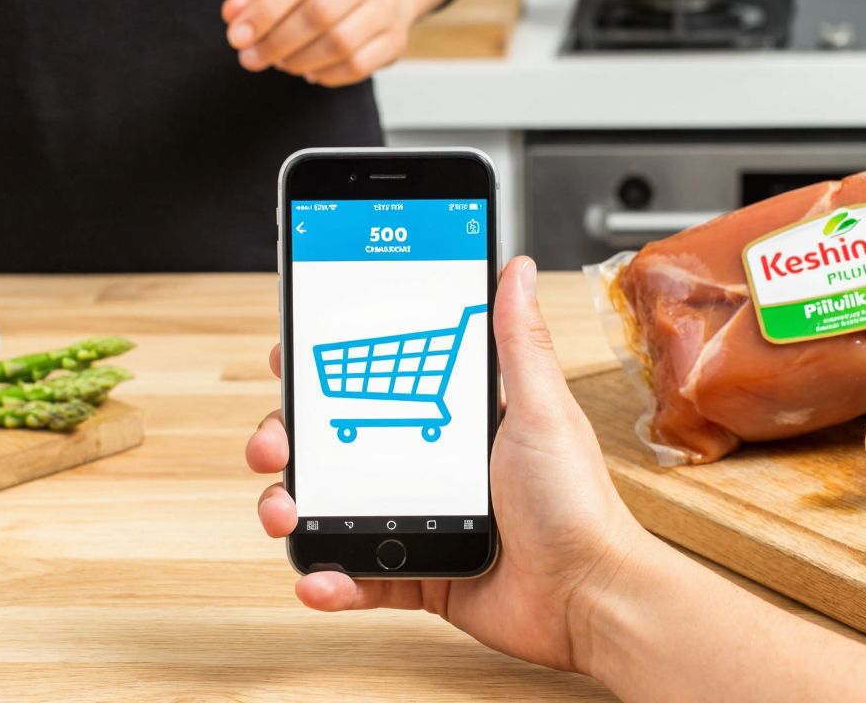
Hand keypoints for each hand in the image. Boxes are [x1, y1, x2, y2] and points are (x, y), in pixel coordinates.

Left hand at [221, 0, 411, 87]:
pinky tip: (311, 70)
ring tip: (282, 63)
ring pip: (339, 43)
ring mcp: (386, 6)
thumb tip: (234, 13)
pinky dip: (325, 75)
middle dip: (277, 42)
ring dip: (299, 61)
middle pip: (318, 13)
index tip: (239, 36)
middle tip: (252, 58)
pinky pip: (356, 66)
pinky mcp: (395, 40)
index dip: (264, 11)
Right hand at [246, 256, 650, 670]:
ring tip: (284, 513)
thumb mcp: (544, 410)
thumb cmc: (578, 501)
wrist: (591, 597)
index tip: (291, 358)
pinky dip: (330, 578)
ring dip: (293, 509)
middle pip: (338, 443)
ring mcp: (420, 519)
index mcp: (455, 419)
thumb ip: (518, 342)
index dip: (328, 371)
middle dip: (290, 440)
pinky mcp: (419, 574)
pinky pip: (360, 576)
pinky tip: (317, 578)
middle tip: (274, 444)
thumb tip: (513, 267)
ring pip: (334, 507)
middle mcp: (431, 465)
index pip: (378, 382)